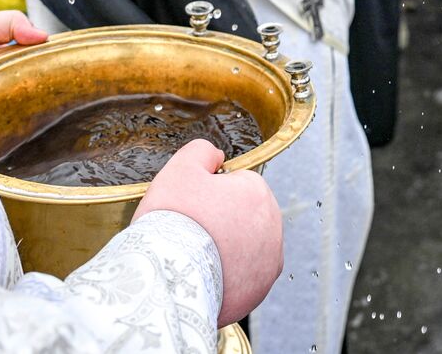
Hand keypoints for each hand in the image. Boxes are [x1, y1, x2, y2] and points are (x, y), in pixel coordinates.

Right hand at [134, 140, 282, 325]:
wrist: (169, 278)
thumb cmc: (175, 220)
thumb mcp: (181, 168)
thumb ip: (202, 151)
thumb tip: (216, 155)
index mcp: (259, 194)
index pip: (236, 185)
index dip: (208, 194)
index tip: (192, 209)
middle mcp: (273, 228)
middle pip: (242, 217)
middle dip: (221, 222)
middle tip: (192, 233)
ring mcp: (269, 262)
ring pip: (244, 247)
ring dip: (225, 250)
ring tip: (196, 256)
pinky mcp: (259, 290)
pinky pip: (242, 277)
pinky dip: (226, 276)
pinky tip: (204, 276)